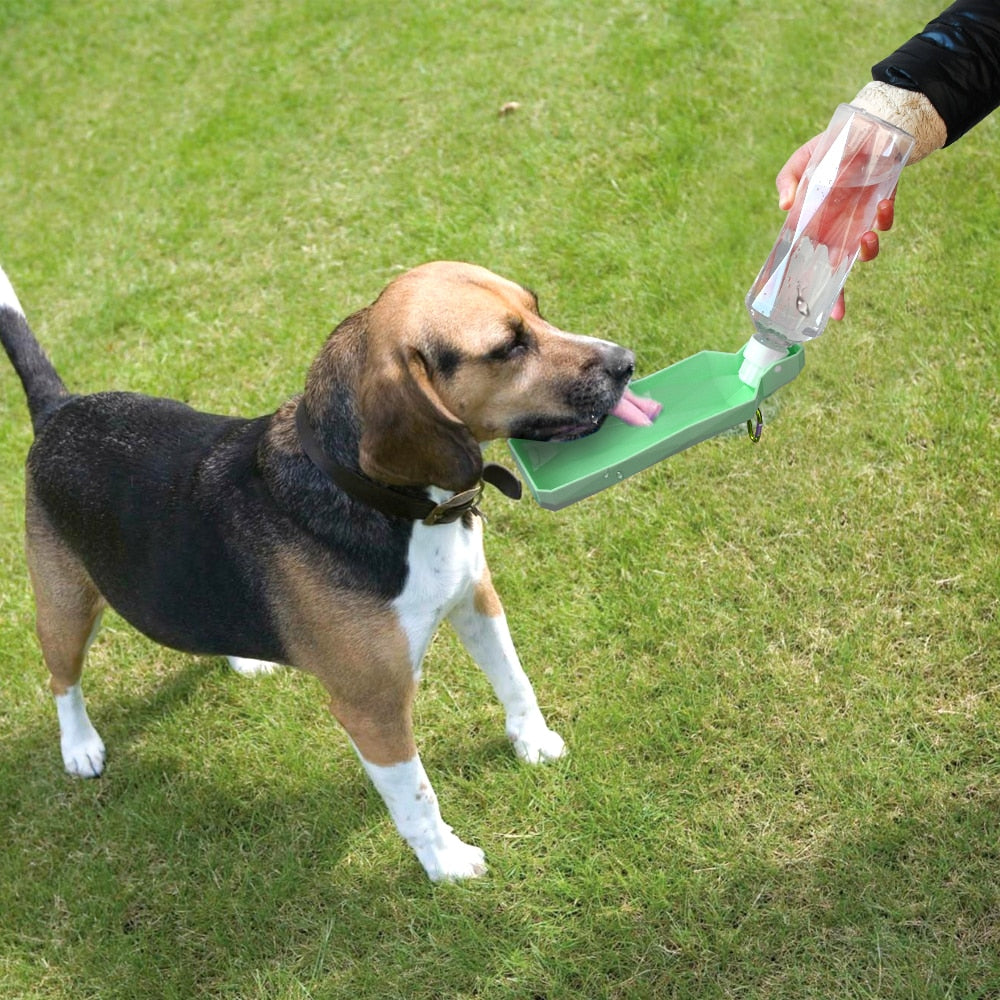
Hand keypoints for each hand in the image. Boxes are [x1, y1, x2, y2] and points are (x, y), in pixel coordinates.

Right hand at [775, 137, 895, 319]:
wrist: (867, 126)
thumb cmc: (830, 146)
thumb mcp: (801, 160)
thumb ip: (787, 180)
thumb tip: (785, 206)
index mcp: (811, 224)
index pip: (804, 261)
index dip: (804, 284)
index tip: (804, 306)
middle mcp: (835, 229)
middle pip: (834, 270)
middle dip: (837, 294)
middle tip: (838, 312)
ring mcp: (859, 221)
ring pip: (863, 251)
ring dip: (867, 252)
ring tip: (868, 239)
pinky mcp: (882, 207)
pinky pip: (884, 223)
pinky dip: (885, 220)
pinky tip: (882, 208)